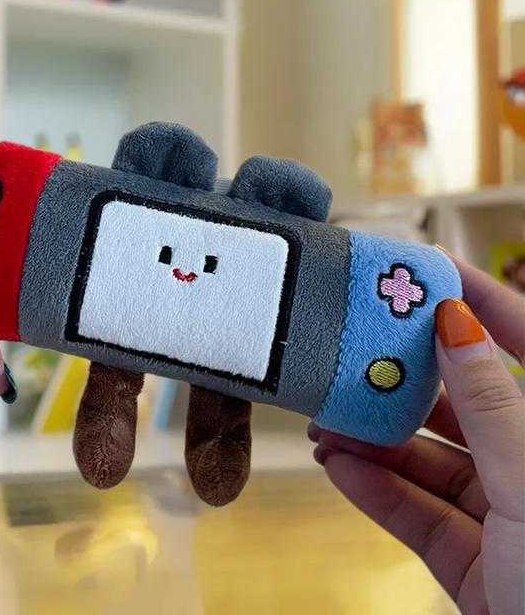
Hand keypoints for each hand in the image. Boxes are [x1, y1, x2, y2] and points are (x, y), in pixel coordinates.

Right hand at [310, 256, 523, 613]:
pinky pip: (420, 515)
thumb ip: (489, 405)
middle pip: (464, 405)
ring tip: (326, 421)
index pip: (523, 344)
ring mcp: (507, 520)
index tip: (426, 268)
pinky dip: (378, 491)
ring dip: (376, 441)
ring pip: (433, 461)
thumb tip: (453, 321)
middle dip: (404, 381)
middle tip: (352, 353)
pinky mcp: (477, 564)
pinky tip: (340, 468)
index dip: (479, 300)